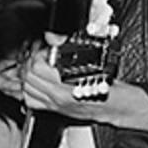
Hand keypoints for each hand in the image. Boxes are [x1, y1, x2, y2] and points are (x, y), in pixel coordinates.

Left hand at [21, 34, 147, 135]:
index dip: (40, 54)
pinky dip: (31, 90)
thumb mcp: (95, 61)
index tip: (49, 50)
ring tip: (40, 67)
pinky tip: (40, 82)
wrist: (121, 108)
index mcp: (65, 88)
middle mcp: (57, 99)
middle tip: (44, 56)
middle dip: (32, 63)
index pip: (37, 68)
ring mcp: (55, 106)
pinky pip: (32, 101)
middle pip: (28, 78)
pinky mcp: (57, 110)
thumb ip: (69, 48)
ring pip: (26, 90)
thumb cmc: (114, 89)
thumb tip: (53, 37)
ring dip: (29, 76)